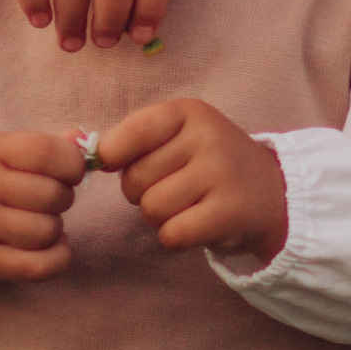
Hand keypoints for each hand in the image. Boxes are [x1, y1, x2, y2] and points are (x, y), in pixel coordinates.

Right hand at [0, 129, 85, 282]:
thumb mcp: (2, 149)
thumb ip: (46, 145)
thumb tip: (83, 140)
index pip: (44, 151)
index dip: (71, 163)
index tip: (71, 171)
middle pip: (50, 195)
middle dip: (63, 197)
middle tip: (51, 197)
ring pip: (46, 231)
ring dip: (55, 227)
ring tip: (41, 220)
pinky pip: (36, 267)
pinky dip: (57, 258)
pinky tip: (53, 246)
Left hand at [95, 98, 288, 261]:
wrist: (271, 191)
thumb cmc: (208, 163)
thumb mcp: (178, 135)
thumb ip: (130, 140)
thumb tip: (79, 150)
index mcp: (188, 112)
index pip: (131, 133)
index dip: (114, 156)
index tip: (121, 164)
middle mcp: (207, 137)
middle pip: (135, 179)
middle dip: (142, 192)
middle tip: (173, 187)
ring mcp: (221, 174)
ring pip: (151, 209)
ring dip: (160, 217)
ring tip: (188, 205)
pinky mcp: (229, 212)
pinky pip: (172, 234)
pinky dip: (176, 237)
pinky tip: (198, 224)